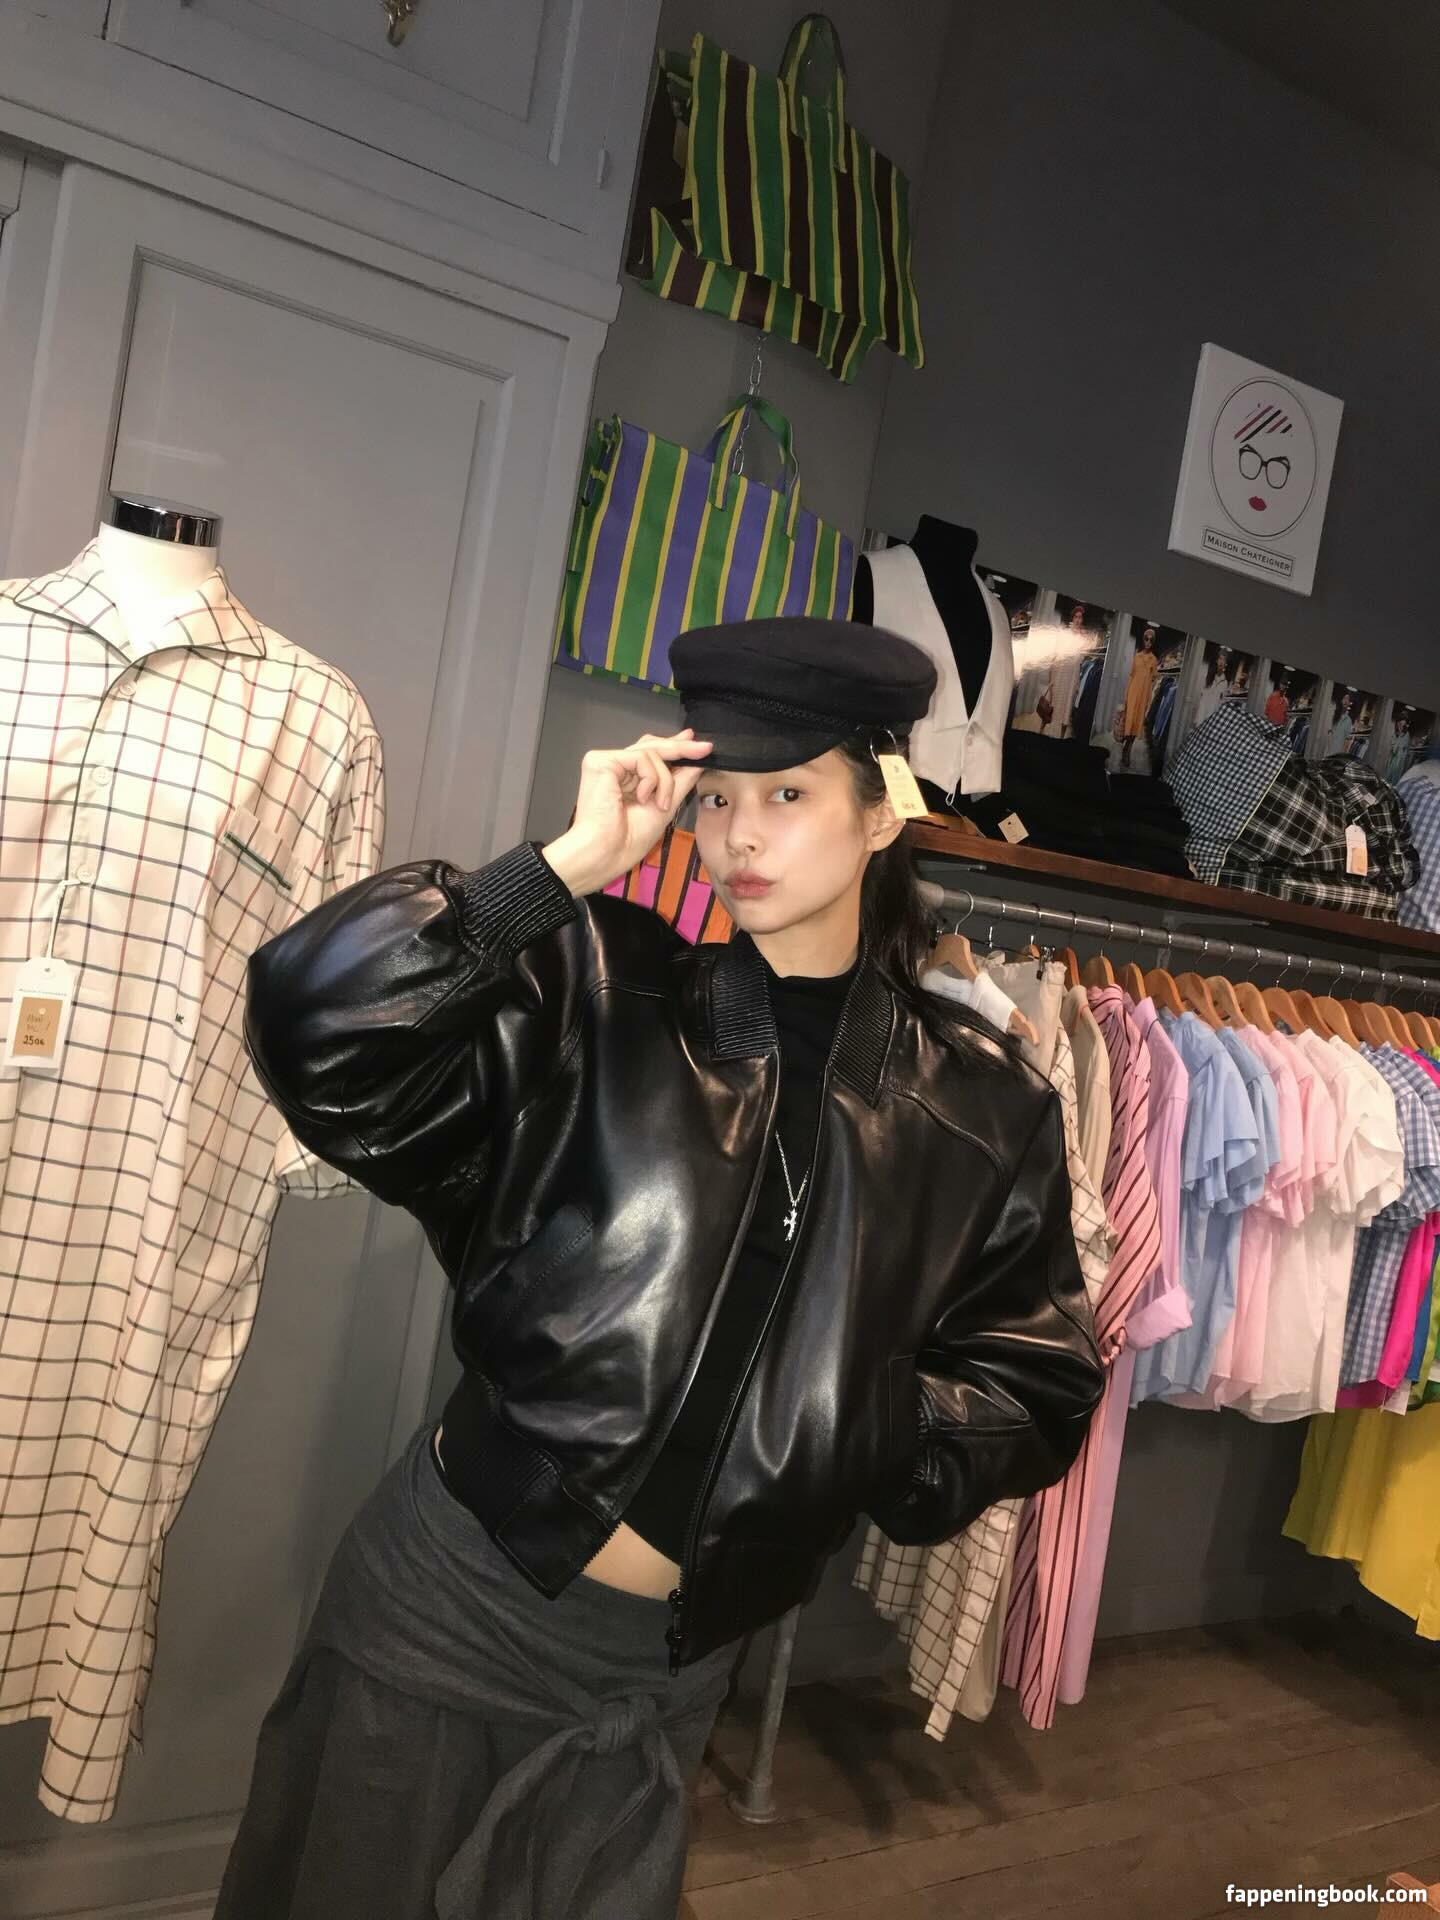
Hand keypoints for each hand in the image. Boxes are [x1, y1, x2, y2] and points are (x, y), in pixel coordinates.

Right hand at [545, 728, 712, 894]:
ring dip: (665, 781)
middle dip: (680, 748)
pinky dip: (651, 779)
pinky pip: (641, 758)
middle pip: (651, 746)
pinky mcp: (600, 761)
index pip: (651, 753)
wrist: (609, 851)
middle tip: (705, 748)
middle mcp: (615, 766)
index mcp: (626, 777)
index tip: (698, 744)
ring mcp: (606, 762)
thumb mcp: (667, 804)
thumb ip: (681, 779)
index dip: (674, 746)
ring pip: (651, 753)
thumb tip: (699, 760)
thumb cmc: (631, 838)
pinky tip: (643, 798)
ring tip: (661, 804)